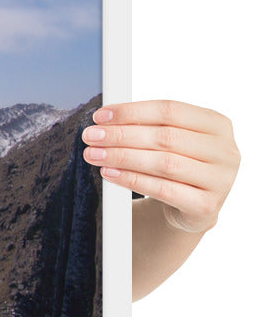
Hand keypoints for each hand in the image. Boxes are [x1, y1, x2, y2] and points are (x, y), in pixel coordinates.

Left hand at [81, 100, 239, 232]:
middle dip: (122, 135)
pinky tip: (109, 174)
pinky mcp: (206, 206)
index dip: (132, 111)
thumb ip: (146, 126)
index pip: (170, 110)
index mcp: (217, 124)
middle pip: (166, 137)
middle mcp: (225, 151)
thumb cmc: (177, 164)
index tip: (100, 116)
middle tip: (91, 136)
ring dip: (123, 157)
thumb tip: (104, 120)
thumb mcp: (170, 141)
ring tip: (94, 154)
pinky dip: (132, 180)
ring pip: (164, 163)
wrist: (192, 206)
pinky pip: (163, 190)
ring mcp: (220, 180)